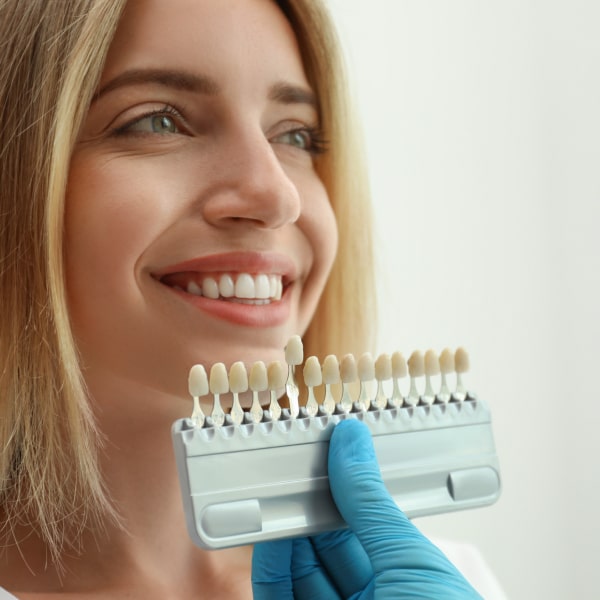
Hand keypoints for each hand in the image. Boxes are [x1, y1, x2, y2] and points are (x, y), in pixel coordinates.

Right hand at [252, 418, 480, 598]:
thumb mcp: (409, 562)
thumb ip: (369, 503)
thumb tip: (352, 441)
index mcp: (410, 588)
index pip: (369, 531)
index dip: (348, 494)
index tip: (329, 458)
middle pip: (331, 551)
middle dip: (313, 507)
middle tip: (298, 468)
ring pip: (301, 574)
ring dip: (288, 532)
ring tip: (281, 492)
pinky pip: (279, 596)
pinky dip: (271, 566)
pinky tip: (272, 533)